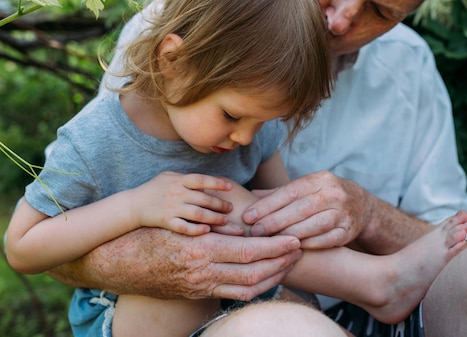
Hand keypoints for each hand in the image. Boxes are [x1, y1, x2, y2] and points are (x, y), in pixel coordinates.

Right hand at [49, 228, 302, 300]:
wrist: (119, 261)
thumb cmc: (150, 231)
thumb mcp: (181, 220)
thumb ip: (213, 224)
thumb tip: (246, 225)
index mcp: (200, 248)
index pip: (249, 251)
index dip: (276, 247)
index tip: (294, 239)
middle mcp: (202, 271)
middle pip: (254, 272)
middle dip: (281, 262)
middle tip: (299, 250)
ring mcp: (200, 286)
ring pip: (247, 288)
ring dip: (272, 276)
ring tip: (288, 263)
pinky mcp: (197, 293)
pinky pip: (233, 295)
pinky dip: (255, 288)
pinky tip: (267, 277)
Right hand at [130, 172, 238, 235]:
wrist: (133, 205)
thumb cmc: (154, 189)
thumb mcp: (169, 177)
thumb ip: (187, 179)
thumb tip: (209, 182)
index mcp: (178, 180)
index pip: (201, 179)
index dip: (217, 183)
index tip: (230, 187)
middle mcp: (176, 193)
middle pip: (203, 199)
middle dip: (220, 204)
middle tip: (231, 208)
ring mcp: (171, 208)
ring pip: (198, 214)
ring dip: (214, 218)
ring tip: (224, 220)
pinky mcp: (165, 221)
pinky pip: (184, 227)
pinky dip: (196, 230)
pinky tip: (207, 231)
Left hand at [242, 171, 372, 248]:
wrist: (361, 205)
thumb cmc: (323, 196)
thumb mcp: (306, 187)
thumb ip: (279, 193)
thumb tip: (250, 196)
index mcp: (320, 179)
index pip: (291, 191)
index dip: (268, 204)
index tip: (248, 216)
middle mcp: (334, 193)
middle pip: (302, 208)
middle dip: (276, 221)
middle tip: (255, 232)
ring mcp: (344, 212)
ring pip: (315, 224)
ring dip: (291, 234)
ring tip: (270, 242)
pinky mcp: (348, 231)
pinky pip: (327, 240)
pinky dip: (309, 244)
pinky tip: (292, 248)